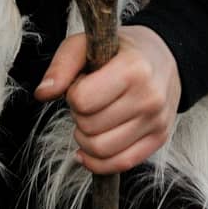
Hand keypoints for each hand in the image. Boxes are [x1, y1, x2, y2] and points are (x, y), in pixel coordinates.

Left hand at [36, 25, 180, 172]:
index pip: (83, 100)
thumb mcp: (88, 43)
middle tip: (88, 100)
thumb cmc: (120, 49)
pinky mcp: (159, 139)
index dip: (73, 93)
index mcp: (133, 68)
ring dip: (86, 139)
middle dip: (79, 115)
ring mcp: (156, 121)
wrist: (165, 56)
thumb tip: (42, 93)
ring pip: (102, 150)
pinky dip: (98, 162)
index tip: (82, 82)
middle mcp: (149, 97)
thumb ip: (62, 64)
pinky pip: (120, 165)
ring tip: (92, 118)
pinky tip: (90, 148)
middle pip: (90, 127)